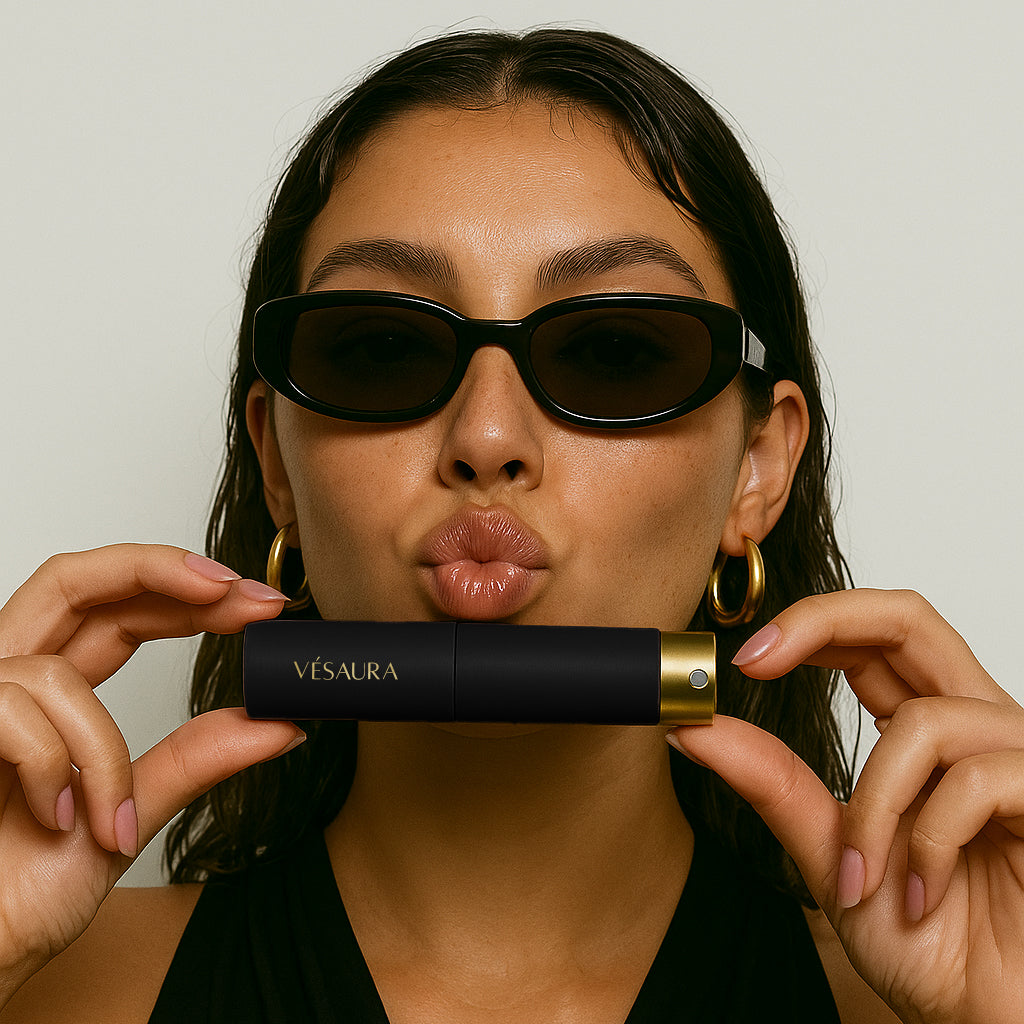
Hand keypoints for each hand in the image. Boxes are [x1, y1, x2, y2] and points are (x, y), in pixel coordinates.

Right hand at [0, 544, 303, 1003]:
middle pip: (77, 582)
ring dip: (102, 753)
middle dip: (166, 572)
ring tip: (112, 819)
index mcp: (52, 695)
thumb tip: (280, 726)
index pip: (118, 612)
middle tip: (245, 597)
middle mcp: (7, 682)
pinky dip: (56, 769)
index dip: (184, 593)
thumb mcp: (135, 811)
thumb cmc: (25, 892)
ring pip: (56, 673)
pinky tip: (58, 818)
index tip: (258, 605)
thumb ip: (196, 759)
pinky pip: (16, 710)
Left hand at [668, 589, 1023, 1023]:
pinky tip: (923, 895)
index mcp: (926, 731)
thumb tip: (693, 728)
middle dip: (820, 622)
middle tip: (755, 659)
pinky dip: (926, 844)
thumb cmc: (930, 942)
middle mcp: (975, 725)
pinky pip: (975, 781)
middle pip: (907, 618)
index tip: (742, 658)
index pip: (873, 637)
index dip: (808, 624)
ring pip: (923, 723)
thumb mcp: (830, 852)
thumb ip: (772, 784)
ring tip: (864, 876)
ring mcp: (1019, 756)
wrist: (987, 1018)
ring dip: (872, 808)